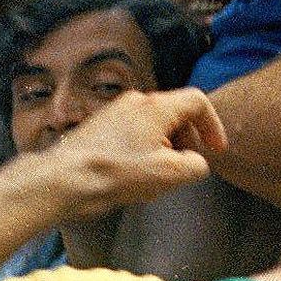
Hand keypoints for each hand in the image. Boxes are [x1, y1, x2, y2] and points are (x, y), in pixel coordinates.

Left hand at [49, 86, 228, 214]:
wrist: (65, 179)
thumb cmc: (118, 173)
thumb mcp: (169, 174)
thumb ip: (195, 165)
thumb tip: (196, 162)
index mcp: (157, 106)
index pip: (197, 102)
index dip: (213, 126)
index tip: (215, 150)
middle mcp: (136, 101)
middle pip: (175, 111)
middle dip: (189, 137)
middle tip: (189, 163)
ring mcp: (115, 111)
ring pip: (153, 121)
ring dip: (166, 144)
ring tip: (162, 171)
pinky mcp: (100, 125)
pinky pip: (133, 130)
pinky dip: (145, 146)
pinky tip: (136, 172)